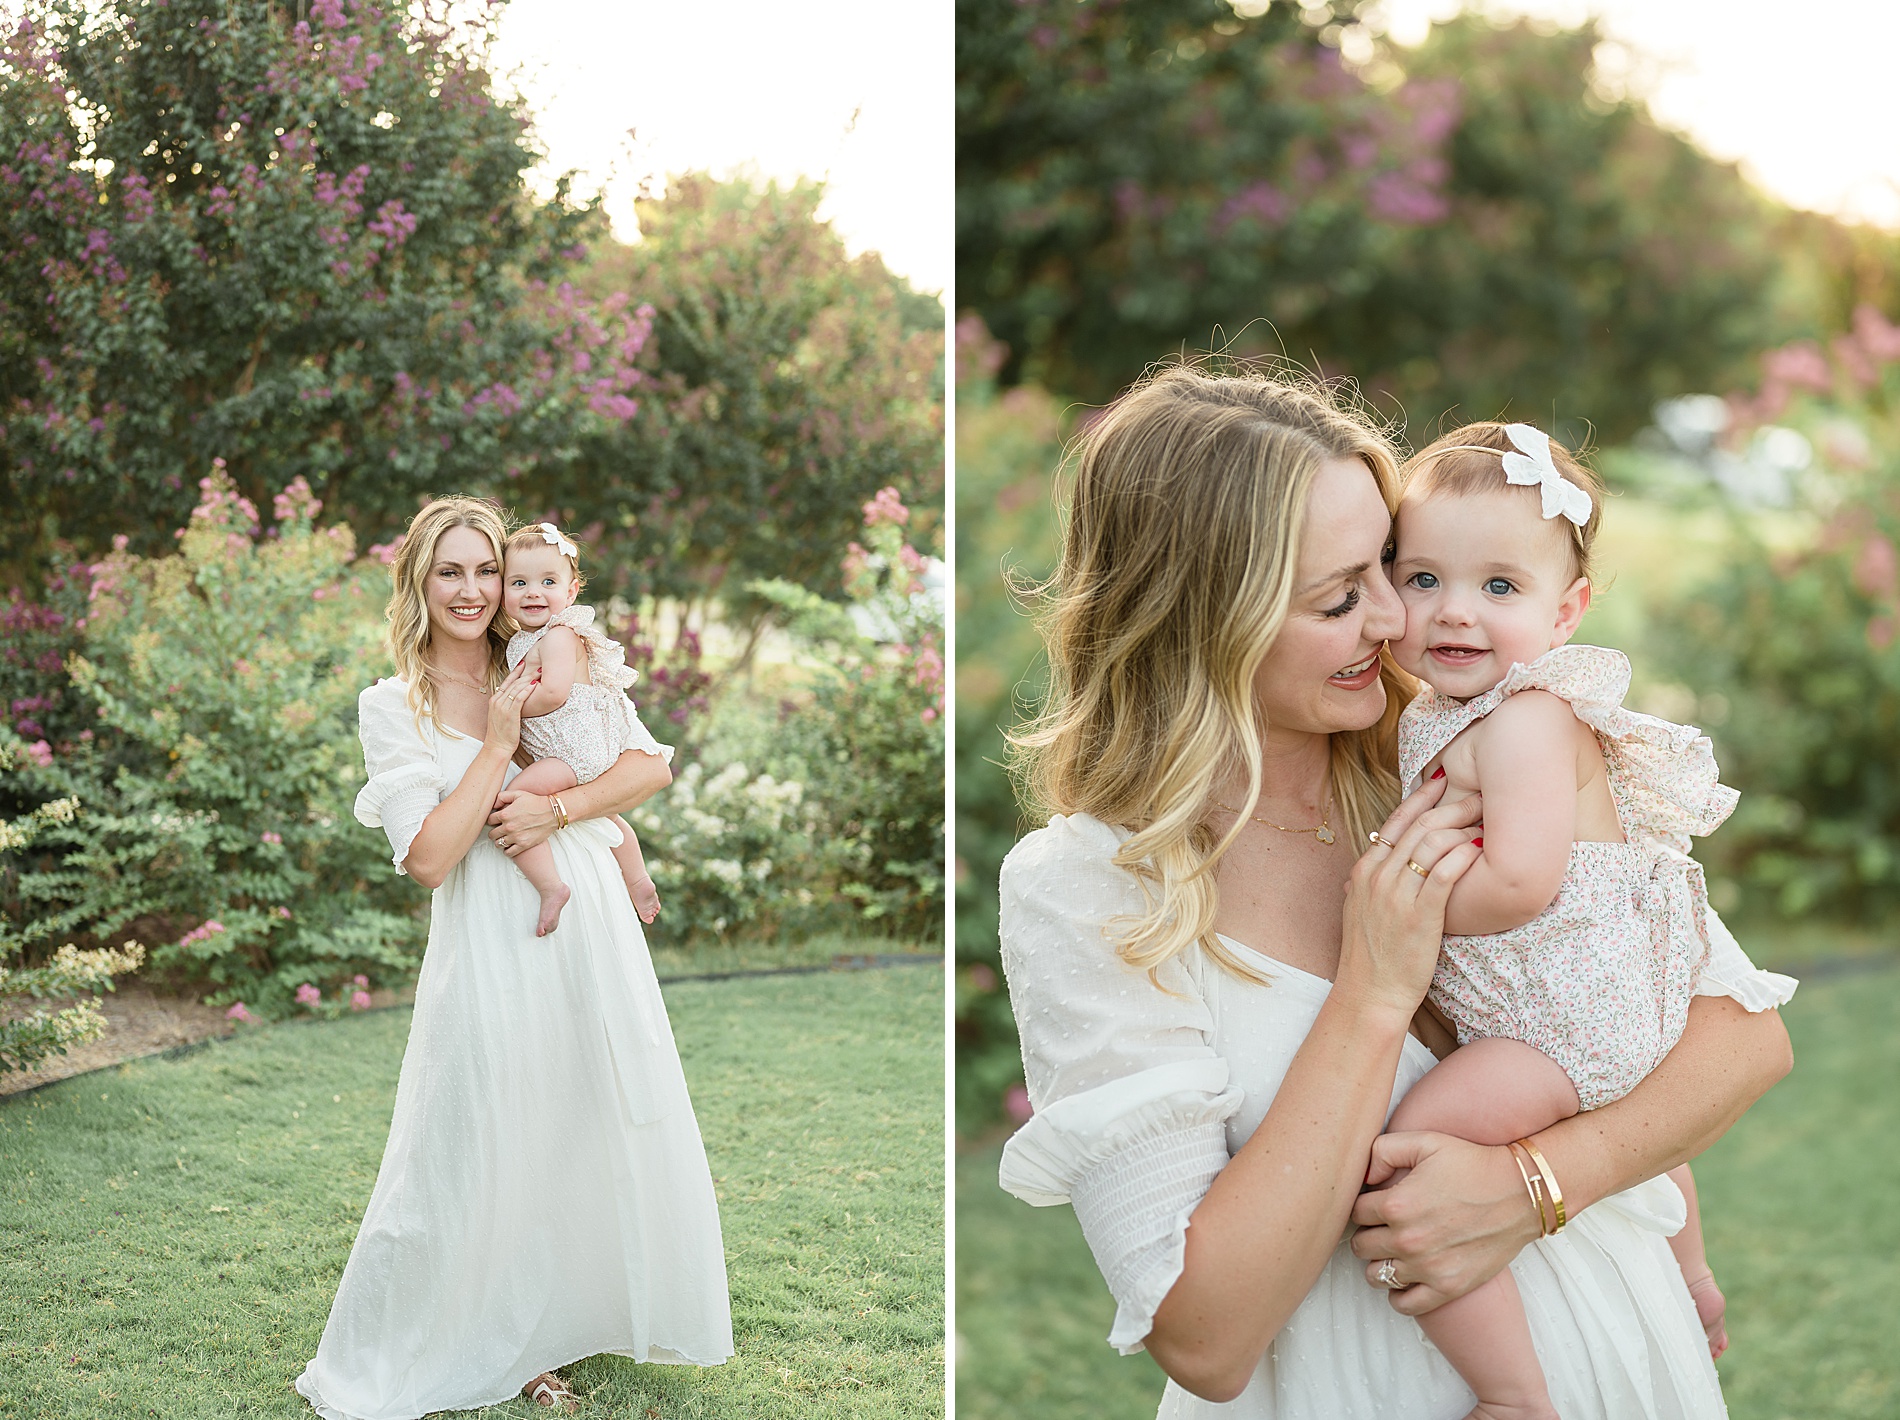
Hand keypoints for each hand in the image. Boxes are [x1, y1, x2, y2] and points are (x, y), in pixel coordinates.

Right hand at [484, 660, 539, 755]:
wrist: (497, 746)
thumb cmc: (502, 733)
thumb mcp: (501, 716)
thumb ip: (507, 705)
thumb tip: (516, 698)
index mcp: (494, 700)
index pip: (506, 682)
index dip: (516, 672)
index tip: (523, 663)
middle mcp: (497, 701)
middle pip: (513, 683)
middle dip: (526, 674)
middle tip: (538, 666)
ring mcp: (502, 707)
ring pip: (516, 688)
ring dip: (529, 679)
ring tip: (539, 673)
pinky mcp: (510, 713)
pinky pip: (519, 698)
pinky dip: (527, 691)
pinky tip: (535, 685)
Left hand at [488, 788, 555, 856]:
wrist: (552, 812)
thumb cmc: (535, 802)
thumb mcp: (518, 794)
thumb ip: (502, 797)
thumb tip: (493, 805)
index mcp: (505, 814)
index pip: (489, 820)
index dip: (493, 820)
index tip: (497, 821)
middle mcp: (508, 827)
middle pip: (492, 834)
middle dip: (495, 831)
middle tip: (500, 830)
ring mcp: (516, 837)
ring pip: (498, 844)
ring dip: (500, 841)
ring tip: (505, 838)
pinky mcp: (523, 845)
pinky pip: (508, 853)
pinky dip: (507, 851)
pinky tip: (510, 846)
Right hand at [1338, 777, 1483, 1015]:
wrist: (1370, 992)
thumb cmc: (1373, 955)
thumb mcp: (1361, 910)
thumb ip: (1372, 883)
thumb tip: (1382, 862)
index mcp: (1364, 872)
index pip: (1395, 822)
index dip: (1421, 799)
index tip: (1442, 783)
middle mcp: (1377, 877)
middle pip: (1419, 826)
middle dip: (1453, 807)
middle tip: (1479, 797)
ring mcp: (1397, 895)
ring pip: (1432, 844)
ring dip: (1463, 828)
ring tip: (1487, 824)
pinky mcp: (1420, 915)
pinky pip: (1445, 873)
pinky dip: (1464, 855)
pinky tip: (1480, 850)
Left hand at [1348, 1131, 1539, 1314]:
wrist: (1521, 1192)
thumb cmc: (1473, 1164)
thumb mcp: (1425, 1142)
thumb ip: (1383, 1151)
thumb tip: (1364, 1176)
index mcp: (1397, 1204)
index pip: (1355, 1213)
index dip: (1363, 1205)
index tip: (1376, 1203)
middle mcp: (1408, 1240)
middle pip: (1360, 1245)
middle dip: (1368, 1233)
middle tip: (1384, 1225)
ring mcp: (1428, 1268)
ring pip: (1376, 1276)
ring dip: (1379, 1263)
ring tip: (1393, 1250)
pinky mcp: (1448, 1287)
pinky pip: (1404, 1304)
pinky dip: (1398, 1293)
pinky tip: (1406, 1276)